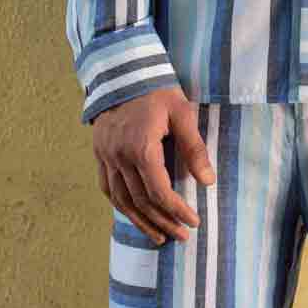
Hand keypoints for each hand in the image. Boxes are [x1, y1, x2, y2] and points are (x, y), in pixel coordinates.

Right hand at [91, 87, 216, 245]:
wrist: (123, 71)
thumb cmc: (157, 91)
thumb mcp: (182, 113)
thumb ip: (194, 148)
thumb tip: (208, 181)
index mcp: (141, 147)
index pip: (159, 192)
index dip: (177, 211)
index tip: (193, 222)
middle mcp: (120, 156)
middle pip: (141, 201)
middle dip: (163, 222)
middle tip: (182, 236)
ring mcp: (106, 156)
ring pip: (121, 200)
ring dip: (141, 221)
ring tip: (160, 236)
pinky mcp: (100, 153)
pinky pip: (108, 188)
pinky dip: (121, 206)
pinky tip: (134, 215)